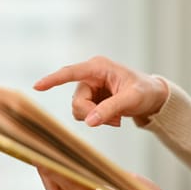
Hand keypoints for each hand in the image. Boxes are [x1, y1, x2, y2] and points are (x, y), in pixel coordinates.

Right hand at [33, 56, 167, 126]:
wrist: (153, 97)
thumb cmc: (146, 92)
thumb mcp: (131, 99)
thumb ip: (110, 109)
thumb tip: (89, 122)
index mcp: (98, 67)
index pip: (71, 72)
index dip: (53, 80)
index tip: (37, 86)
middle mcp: (91, 75)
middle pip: (76, 100)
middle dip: (91, 114)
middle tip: (113, 121)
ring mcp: (90, 88)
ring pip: (79, 109)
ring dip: (96, 118)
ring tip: (117, 118)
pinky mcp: (92, 99)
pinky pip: (86, 114)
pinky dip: (98, 120)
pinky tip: (114, 118)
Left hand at [37, 166, 172, 189]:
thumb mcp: (130, 181)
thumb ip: (106, 173)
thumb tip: (86, 161)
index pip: (69, 184)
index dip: (52, 169)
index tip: (41, 155)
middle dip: (46, 175)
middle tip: (38, 156)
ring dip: (53, 183)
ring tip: (47, 165)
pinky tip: (66, 179)